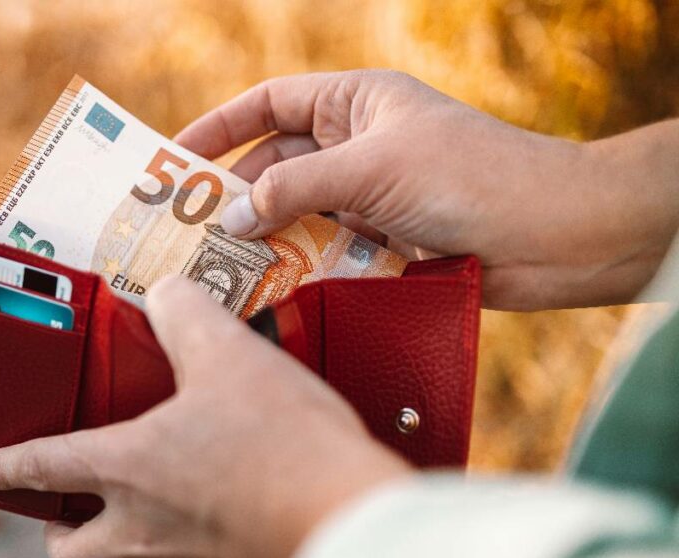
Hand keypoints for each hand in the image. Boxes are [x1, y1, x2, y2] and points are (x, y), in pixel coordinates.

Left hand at [0, 277, 409, 557]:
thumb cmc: (283, 446)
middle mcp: (145, 531)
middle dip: (61, 538)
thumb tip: (167, 292)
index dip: (6, 467)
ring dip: (130, 547)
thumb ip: (186, 313)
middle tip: (73, 512)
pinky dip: (192, 555)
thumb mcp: (231, 354)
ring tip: (154, 511)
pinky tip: (224, 520)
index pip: (43, 468)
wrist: (351, 529)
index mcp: (127, 471)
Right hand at [175, 70, 678, 309]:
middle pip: (276, 162)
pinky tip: (266, 286)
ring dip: (262, 235)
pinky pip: (324, 250)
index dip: (220, 126)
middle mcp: (358, 145)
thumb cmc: (468, 177)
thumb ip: (293, 188)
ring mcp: (370, 196)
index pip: (271, 102)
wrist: (551, 236)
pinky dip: (296, 265)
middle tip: (185, 230)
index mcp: (356, 102)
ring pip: (297, 212)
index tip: (175, 160)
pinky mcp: (382, 243)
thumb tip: (230, 218)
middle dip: (234, 194)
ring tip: (215, 264)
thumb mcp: (370, 169)